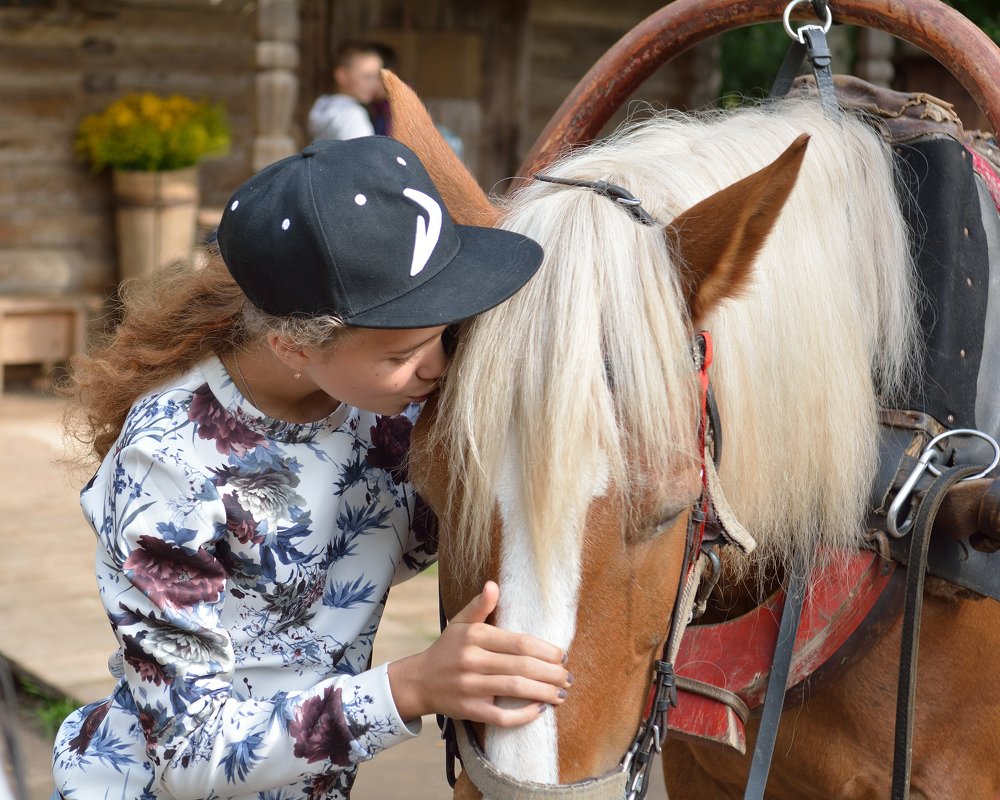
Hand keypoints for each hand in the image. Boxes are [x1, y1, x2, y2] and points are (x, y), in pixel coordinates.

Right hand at [387, 581, 571, 726]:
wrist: (419, 681)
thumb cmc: (448, 649)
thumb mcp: (460, 623)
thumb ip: (480, 606)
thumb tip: (494, 584)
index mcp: (474, 636)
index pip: (519, 642)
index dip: (545, 650)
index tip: (562, 655)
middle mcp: (472, 660)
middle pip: (521, 666)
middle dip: (551, 673)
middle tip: (567, 677)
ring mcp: (470, 687)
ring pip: (514, 689)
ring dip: (544, 693)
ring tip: (561, 694)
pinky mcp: (470, 710)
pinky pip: (501, 716)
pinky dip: (523, 715)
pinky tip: (539, 710)